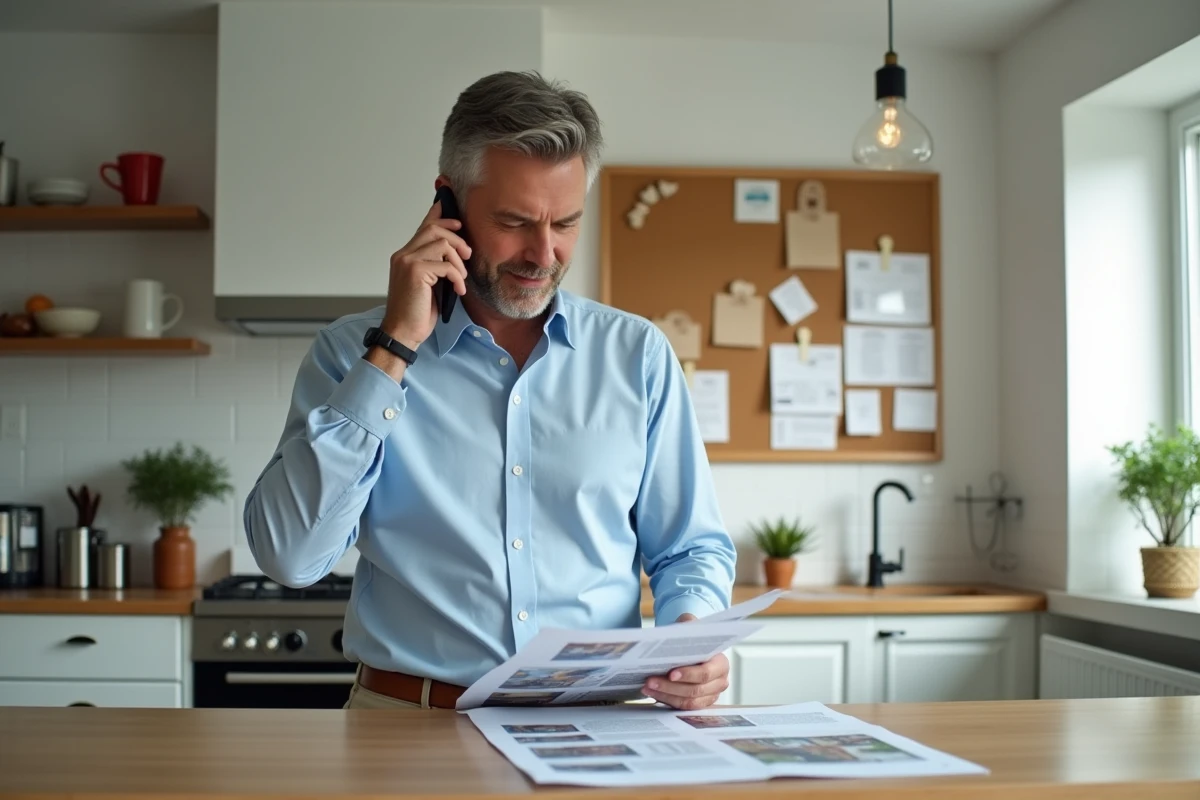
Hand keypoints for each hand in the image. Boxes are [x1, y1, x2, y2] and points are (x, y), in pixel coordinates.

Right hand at [380, 200, 470, 348]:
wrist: (403, 332)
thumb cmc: (416, 312)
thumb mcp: (429, 284)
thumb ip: (436, 266)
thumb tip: (453, 253)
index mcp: (404, 256)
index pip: (423, 227)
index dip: (439, 216)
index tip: (454, 214)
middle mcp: (403, 255)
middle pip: (434, 229)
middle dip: (456, 238)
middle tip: (467, 254)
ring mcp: (407, 262)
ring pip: (442, 243)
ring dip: (458, 261)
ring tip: (461, 278)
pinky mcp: (415, 272)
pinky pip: (445, 265)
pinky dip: (457, 277)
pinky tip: (458, 290)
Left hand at [640, 613, 729, 709]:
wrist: (692, 648)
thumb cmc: (692, 637)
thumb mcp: (691, 625)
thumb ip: (689, 624)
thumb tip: (683, 626)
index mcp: (721, 664)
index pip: (706, 673)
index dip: (688, 675)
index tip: (670, 673)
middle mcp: (719, 682)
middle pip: (695, 690)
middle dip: (670, 687)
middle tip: (650, 680)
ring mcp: (710, 696)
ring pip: (687, 702)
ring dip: (665, 695)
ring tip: (647, 686)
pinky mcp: (698, 704)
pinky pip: (682, 707)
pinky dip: (666, 700)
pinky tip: (652, 692)